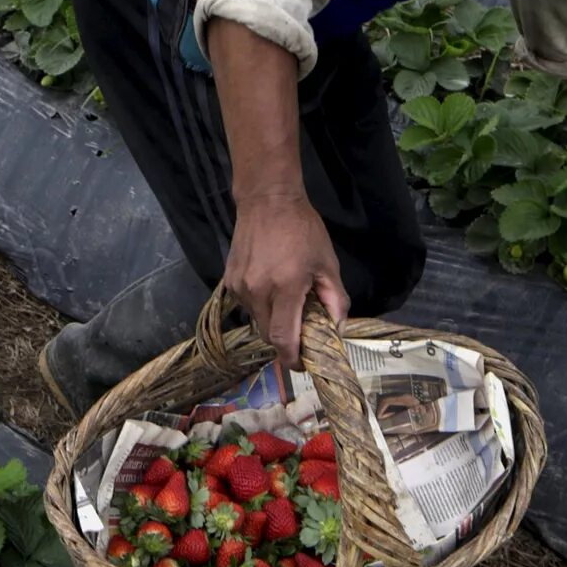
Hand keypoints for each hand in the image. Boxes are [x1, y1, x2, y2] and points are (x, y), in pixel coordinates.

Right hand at [222, 193, 347, 374]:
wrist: (267, 200)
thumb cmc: (303, 229)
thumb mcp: (327, 263)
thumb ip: (334, 299)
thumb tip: (337, 329)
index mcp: (285, 287)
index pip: (283, 337)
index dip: (291, 358)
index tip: (301, 365)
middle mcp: (258, 291)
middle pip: (268, 335)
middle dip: (284, 341)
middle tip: (300, 335)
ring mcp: (240, 286)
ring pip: (257, 321)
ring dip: (273, 321)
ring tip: (287, 303)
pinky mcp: (229, 280)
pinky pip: (248, 305)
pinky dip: (262, 306)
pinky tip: (272, 288)